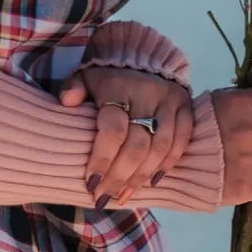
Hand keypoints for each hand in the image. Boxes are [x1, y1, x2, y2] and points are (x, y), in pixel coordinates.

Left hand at [59, 64, 194, 207]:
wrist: (141, 54)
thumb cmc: (107, 75)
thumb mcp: (85, 76)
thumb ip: (73, 88)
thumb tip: (66, 102)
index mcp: (118, 87)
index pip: (113, 130)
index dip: (103, 159)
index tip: (91, 183)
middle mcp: (147, 94)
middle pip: (137, 145)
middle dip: (120, 177)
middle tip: (105, 198)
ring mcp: (169, 100)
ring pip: (160, 147)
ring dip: (141, 177)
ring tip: (124, 196)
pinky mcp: (185, 106)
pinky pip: (182, 140)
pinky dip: (168, 163)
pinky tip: (152, 181)